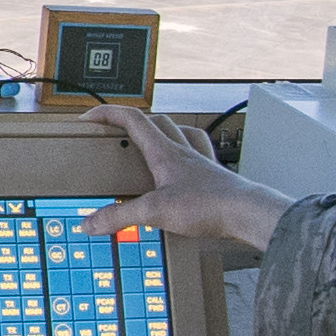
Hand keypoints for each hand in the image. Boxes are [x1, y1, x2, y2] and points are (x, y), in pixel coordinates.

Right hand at [93, 103, 290, 254]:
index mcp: (164, 152)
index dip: (108, 114)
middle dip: (132, 121)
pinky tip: (186, 166)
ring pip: (180, 133)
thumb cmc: (209, 205)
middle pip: (156, 122)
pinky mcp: (214, 177)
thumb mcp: (154, 212)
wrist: (246, 212)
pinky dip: (189, 153)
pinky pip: (199, 154)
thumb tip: (91, 221)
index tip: (90, 118)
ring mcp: (200, 162)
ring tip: (153, 141)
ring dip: (163, 131)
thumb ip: (120, 216)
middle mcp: (183, 151)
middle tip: (118, 131)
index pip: (132, 119)